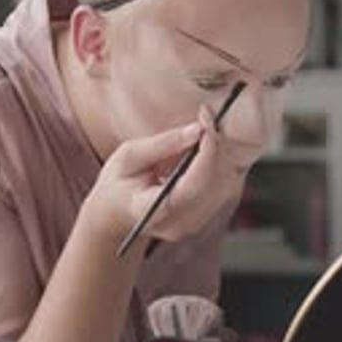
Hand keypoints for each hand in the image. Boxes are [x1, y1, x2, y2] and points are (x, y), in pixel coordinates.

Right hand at [83, 107, 246, 244]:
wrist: (116, 215)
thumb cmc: (119, 183)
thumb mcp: (128, 156)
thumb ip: (162, 144)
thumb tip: (198, 129)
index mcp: (150, 210)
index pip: (191, 185)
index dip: (206, 151)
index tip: (205, 120)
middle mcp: (176, 224)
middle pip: (214, 184)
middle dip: (216, 145)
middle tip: (206, 115)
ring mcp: (192, 226)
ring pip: (226, 185)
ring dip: (221, 152)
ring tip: (204, 129)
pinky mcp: (204, 220)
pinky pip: (225, 189)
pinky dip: (220, 163)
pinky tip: (206, 146)